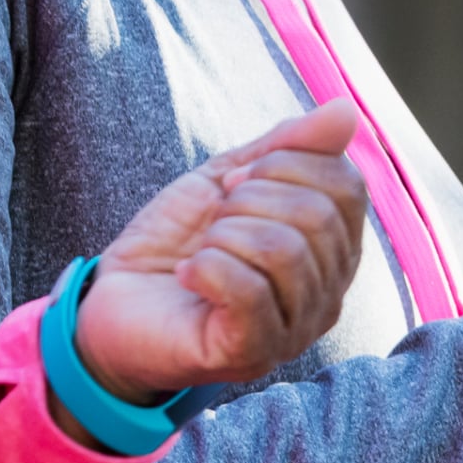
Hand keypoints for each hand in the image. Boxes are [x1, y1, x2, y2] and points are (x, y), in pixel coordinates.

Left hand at [71, 104, 368, 404]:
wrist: (116, 302)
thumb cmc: (177, 244)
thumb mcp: (227, 181)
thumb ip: (285, 148)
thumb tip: (346, 110)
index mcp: (331, 250)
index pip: (347, 186)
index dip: (285, 164)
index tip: (232, 182)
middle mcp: (327, 294)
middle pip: (318, 217)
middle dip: (249, 199)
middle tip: (213, 220)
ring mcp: (294, 330)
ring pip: (284, 252)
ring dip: (224, 236)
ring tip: (202, 251)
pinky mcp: (251, 353)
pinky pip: (249, 293)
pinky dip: (207, 268)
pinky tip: (189, 276)